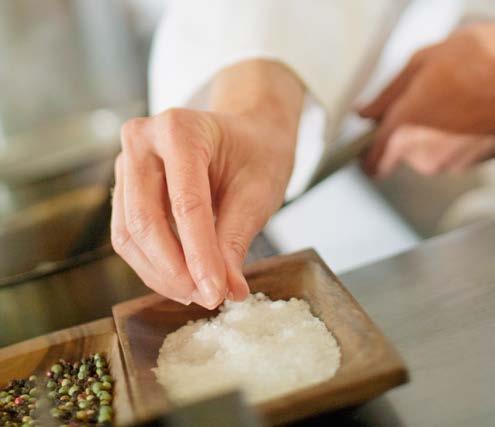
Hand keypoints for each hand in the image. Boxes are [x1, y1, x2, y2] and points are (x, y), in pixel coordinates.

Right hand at [111, 60, 303, 308]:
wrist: (245, 134)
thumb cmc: (256, 154)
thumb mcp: (257, 193)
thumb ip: (235, 241)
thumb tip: (227, 292)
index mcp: (179, 129)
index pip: (186, 204)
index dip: (200, 256)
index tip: (216, 294)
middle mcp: (142, 141)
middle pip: (144, 221)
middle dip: (175, 270)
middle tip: (208, 298)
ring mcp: (128, 164)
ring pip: (129, 234)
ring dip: (161, 274)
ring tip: (200, 292)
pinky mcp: (126, 188)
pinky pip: (128, 235)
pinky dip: (153, 265)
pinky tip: (183, 279)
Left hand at [360, 23, 494, 176]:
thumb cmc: (482, 61)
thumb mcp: (423, 62)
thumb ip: (387, 94)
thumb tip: (365, 113)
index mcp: (402, 128)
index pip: (372, 161)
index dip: (366, 157)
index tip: (364, 151)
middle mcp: (421, 153)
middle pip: (401, 150)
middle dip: (407, 130)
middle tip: (426, 100)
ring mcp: (448, 162)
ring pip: (426, 151)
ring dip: (432, 132)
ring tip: (454, 101)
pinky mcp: (470, 164)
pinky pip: (450, 153)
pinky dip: (453, 138)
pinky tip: (468, 113)